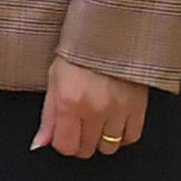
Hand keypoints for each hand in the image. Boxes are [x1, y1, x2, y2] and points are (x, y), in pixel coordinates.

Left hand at [33, 56, 151, 159]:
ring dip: (102, 138)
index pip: (66, 146)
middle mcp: (94, 109)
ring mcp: (119, 109)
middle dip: (81, 141)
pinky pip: (132, 136)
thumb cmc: (80, 50)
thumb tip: (41, 144)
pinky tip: (116, 121)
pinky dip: (123, 134)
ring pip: (110, 146)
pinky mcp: (139, 106)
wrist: (111, 31)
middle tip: (81, 123)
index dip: (63, 142)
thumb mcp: (54, 78)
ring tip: (99, 120)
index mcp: (70, 102)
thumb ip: (49, 115)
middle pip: (87, 149)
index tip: (65, 133)